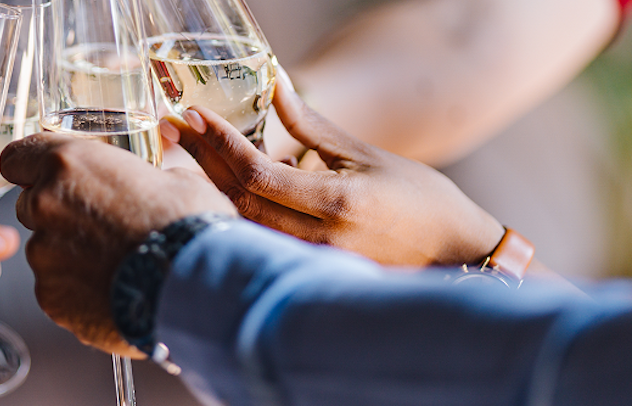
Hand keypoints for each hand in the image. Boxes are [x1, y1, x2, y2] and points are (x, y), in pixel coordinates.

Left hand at [0, 133, 236, 356]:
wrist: (197, 288)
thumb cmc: (190, 228)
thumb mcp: (174, 178)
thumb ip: (138, 177)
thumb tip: (151, 185)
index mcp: (68, 165)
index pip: (17, 157)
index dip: (31, 167)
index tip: (44, 176)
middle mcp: (45, 207)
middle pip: (31, 207)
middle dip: (59, 214)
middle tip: (102, 225)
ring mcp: (45, 257)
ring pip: (47, 252)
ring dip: (72, 256)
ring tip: (117, 265)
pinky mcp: (52, 300)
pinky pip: (58, 290)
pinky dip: (79, 291)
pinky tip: (114, 291)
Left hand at [172, 74, 503, 266]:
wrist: (458, 256)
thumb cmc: (420, 201)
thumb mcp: (365, 154)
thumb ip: (312, 126)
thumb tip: (275, 85)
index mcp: (336, 201)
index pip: (257, 173)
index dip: (219, 143)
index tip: (193, 117)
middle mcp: (319, 238)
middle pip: (238, 199)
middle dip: (201, 161)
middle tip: (174, 129)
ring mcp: (312, 262)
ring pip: (242, 223)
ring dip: (210, 186)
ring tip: (185, 153)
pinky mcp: (310, 273)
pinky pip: (258, 240)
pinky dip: (234, 211)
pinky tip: (216, 188)